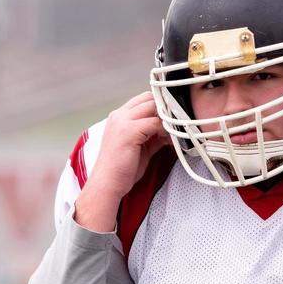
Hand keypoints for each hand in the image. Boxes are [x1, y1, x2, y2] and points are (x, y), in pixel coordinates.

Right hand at [75, 92, 167, 232]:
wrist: (107, 184)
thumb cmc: (121, 169)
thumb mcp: (139, 147)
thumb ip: (151, 134)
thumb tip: (168, 130)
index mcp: (118, 117)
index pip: (143, 99)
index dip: (159, 107)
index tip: (170, 121)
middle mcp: (119, 115)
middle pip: (149, 98)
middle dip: (164, 110)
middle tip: (175, 126)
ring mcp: (122, 122)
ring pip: (153, 107)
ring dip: (166, 119)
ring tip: (173, 134)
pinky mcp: (129, 131)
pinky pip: (155, 123)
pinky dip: (165, 131)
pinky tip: (168, 142)